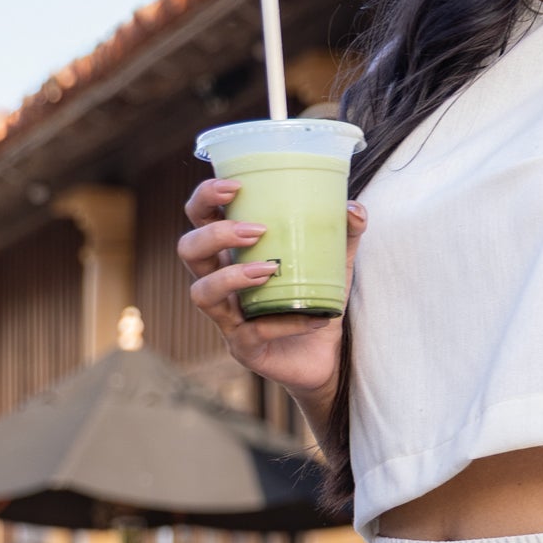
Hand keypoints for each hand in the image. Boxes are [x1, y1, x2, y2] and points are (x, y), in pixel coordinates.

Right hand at [178, 176, 362, 405]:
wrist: (328, 356)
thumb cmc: (317, 300)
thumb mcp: (335, 261)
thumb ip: (344, 232)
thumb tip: (353, 207)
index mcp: (232, 253)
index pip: (199, 217)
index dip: (205, 198)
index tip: (235, 186)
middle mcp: (220, 282)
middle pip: (188, 250)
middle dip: (215, 234)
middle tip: (256, 230)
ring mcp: (227, 317)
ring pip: (201, 293)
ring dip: (231, 276)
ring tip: (269, 270)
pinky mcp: (243, 348)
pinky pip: (253, 332)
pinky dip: (286, 322)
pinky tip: (316, 317)